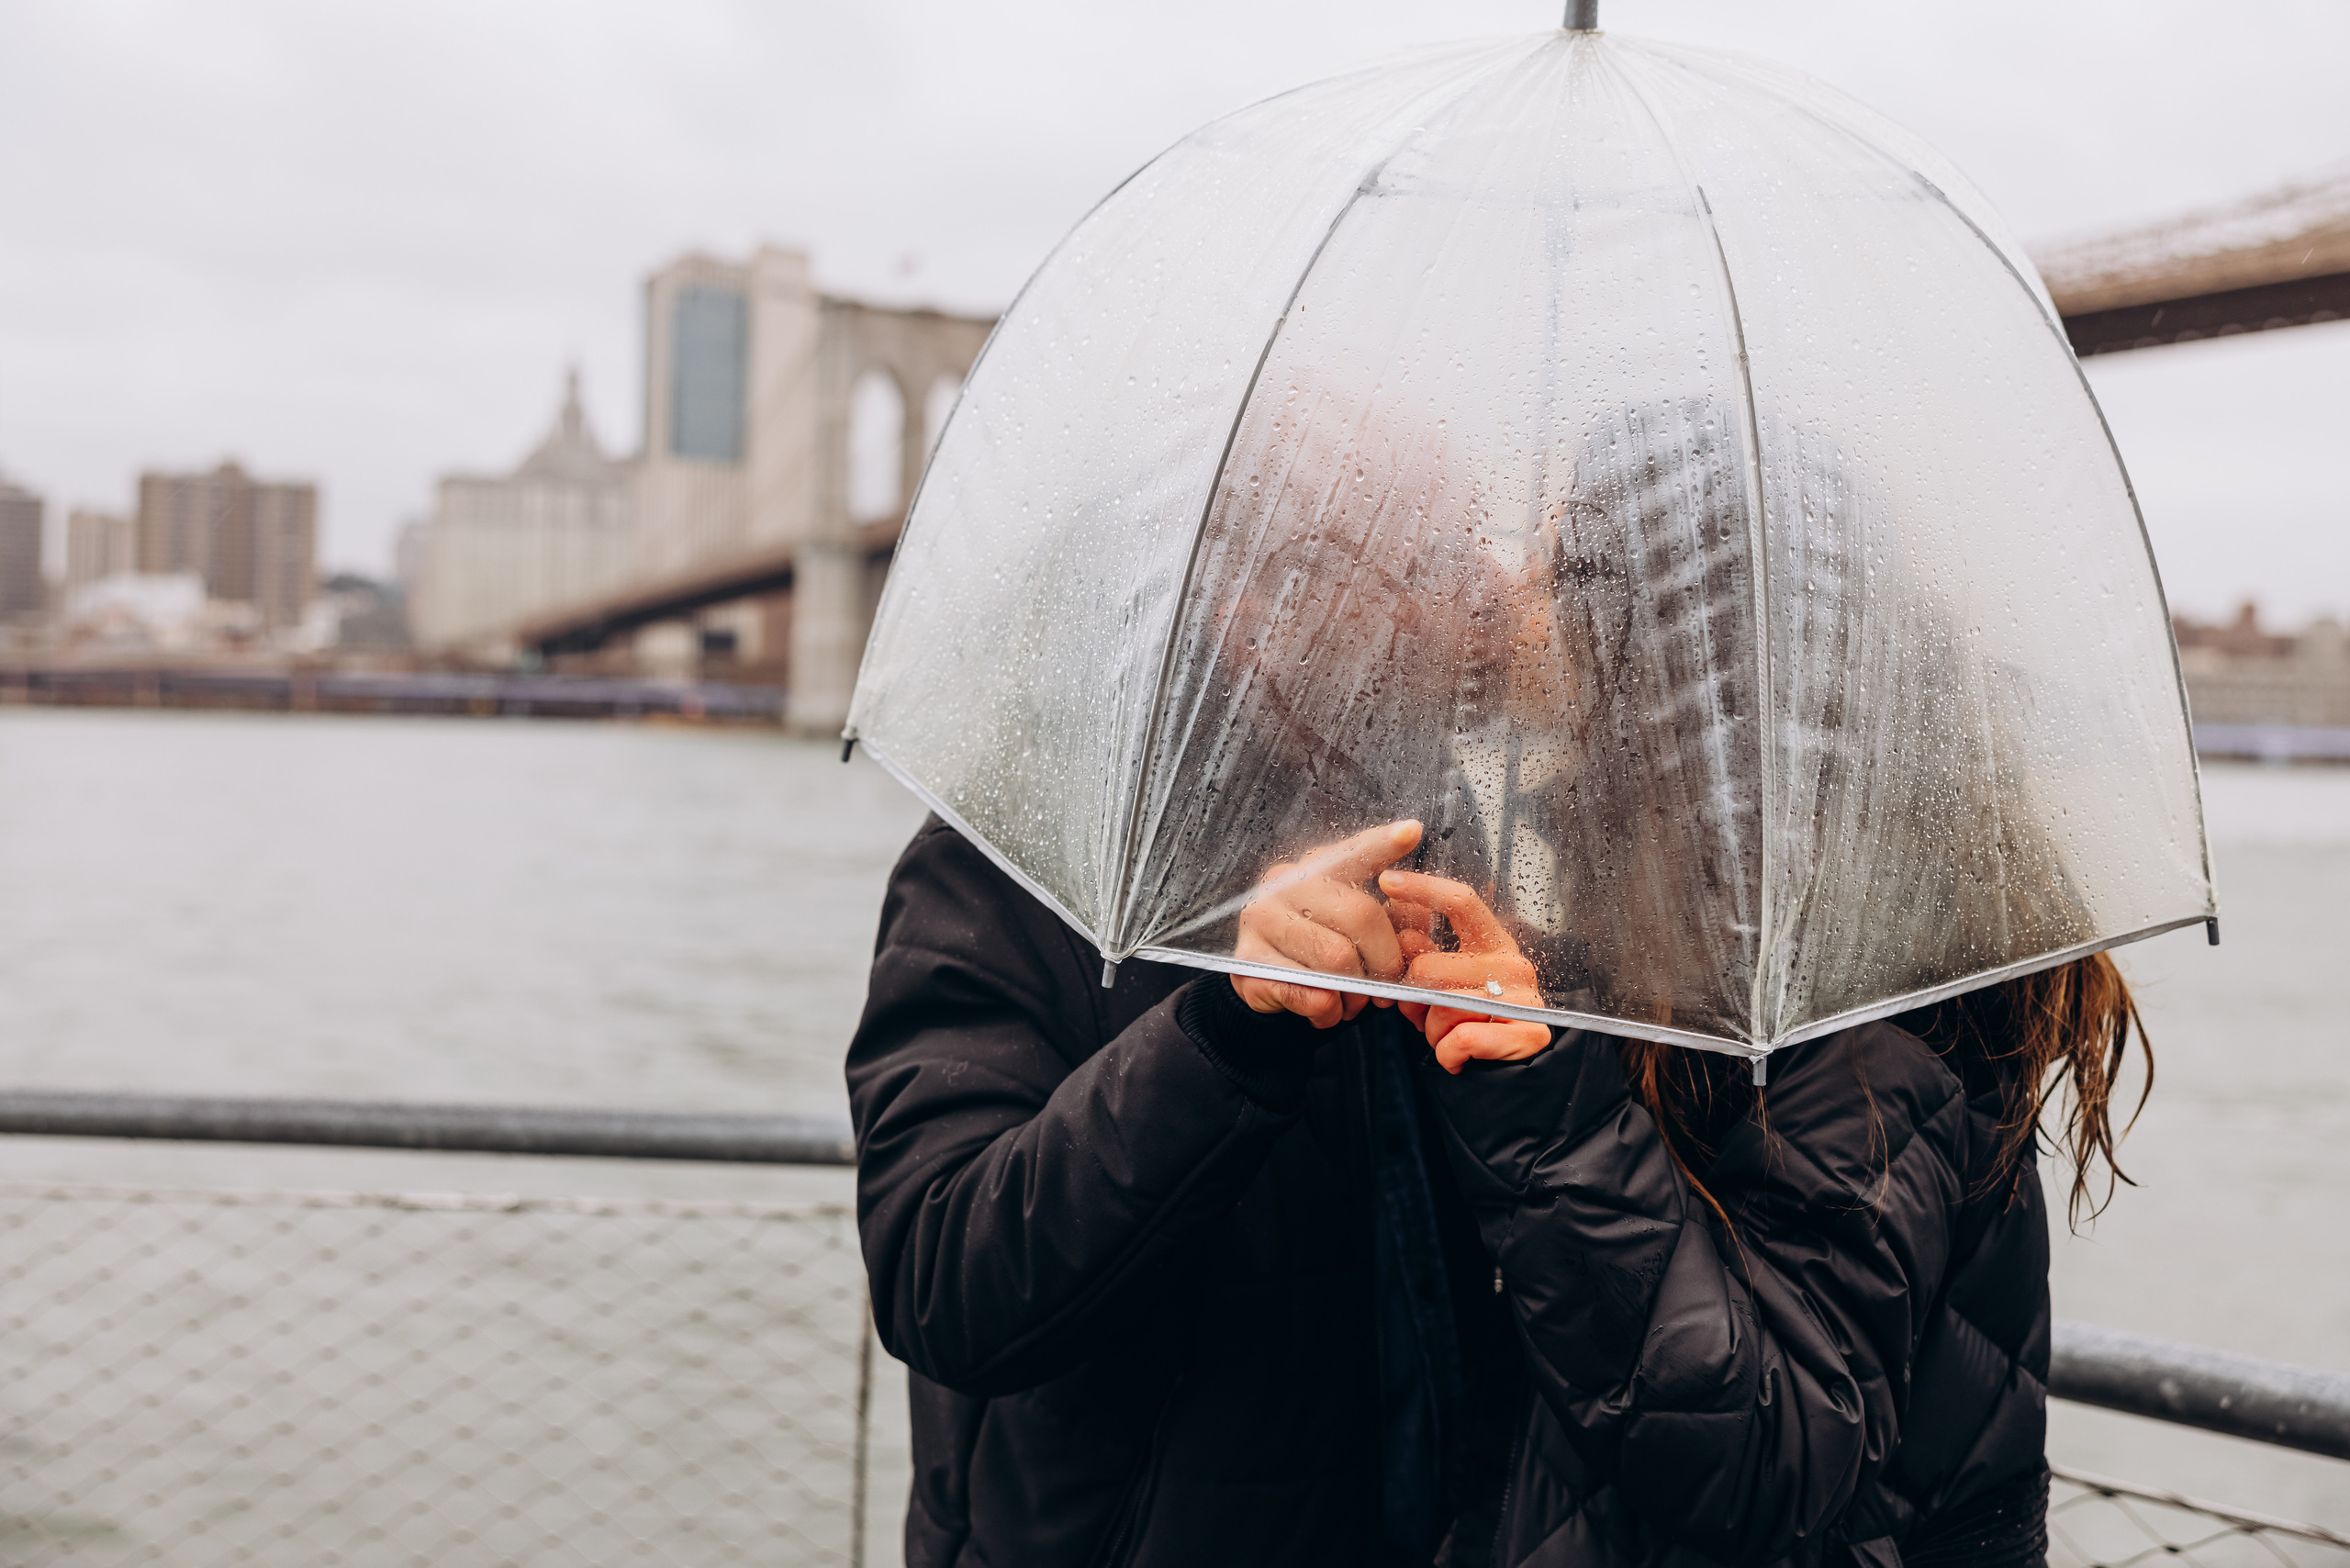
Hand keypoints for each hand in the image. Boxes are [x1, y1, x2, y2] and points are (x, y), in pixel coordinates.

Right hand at [1232, 819, 1423, 1028]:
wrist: (1264, 987)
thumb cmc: (1318, 952)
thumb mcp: (1356, 931)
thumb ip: (1392, 919)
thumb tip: (1420, 917)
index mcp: (1316, 870)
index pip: (1355, 852)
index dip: (1383, 843)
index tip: (1412, 831)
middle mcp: (1284, 884)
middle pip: (1361, 915)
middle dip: (1386, 961)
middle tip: (1388, 988)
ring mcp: (1262, 920)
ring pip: (1337, 959)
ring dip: (1357, 993)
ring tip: (1354, 1004)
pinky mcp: (1249, 962)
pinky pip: (1312, 992)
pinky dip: (1331, 1011)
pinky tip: (1328, 1010)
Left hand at [1376, 870, 1549, 1073]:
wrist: (1507, 1080)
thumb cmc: (1468, 1025)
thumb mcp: (1440, 985)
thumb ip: (1423, 957)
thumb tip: (1403, 932)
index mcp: (1491, 942)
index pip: (1460, 902)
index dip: (1423, 889)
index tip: (1387, 881)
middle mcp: (1513, 963)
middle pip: (1429, 967)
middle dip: (1414, 1000)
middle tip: (1424, 1017)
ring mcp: (1526, 997)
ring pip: (1443, 1007)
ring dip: (1432, 1032)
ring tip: (1447, 1037)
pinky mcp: (1531, 1032)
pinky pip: (1462, 1040)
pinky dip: (1448, 1055)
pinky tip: (1459, 1058)